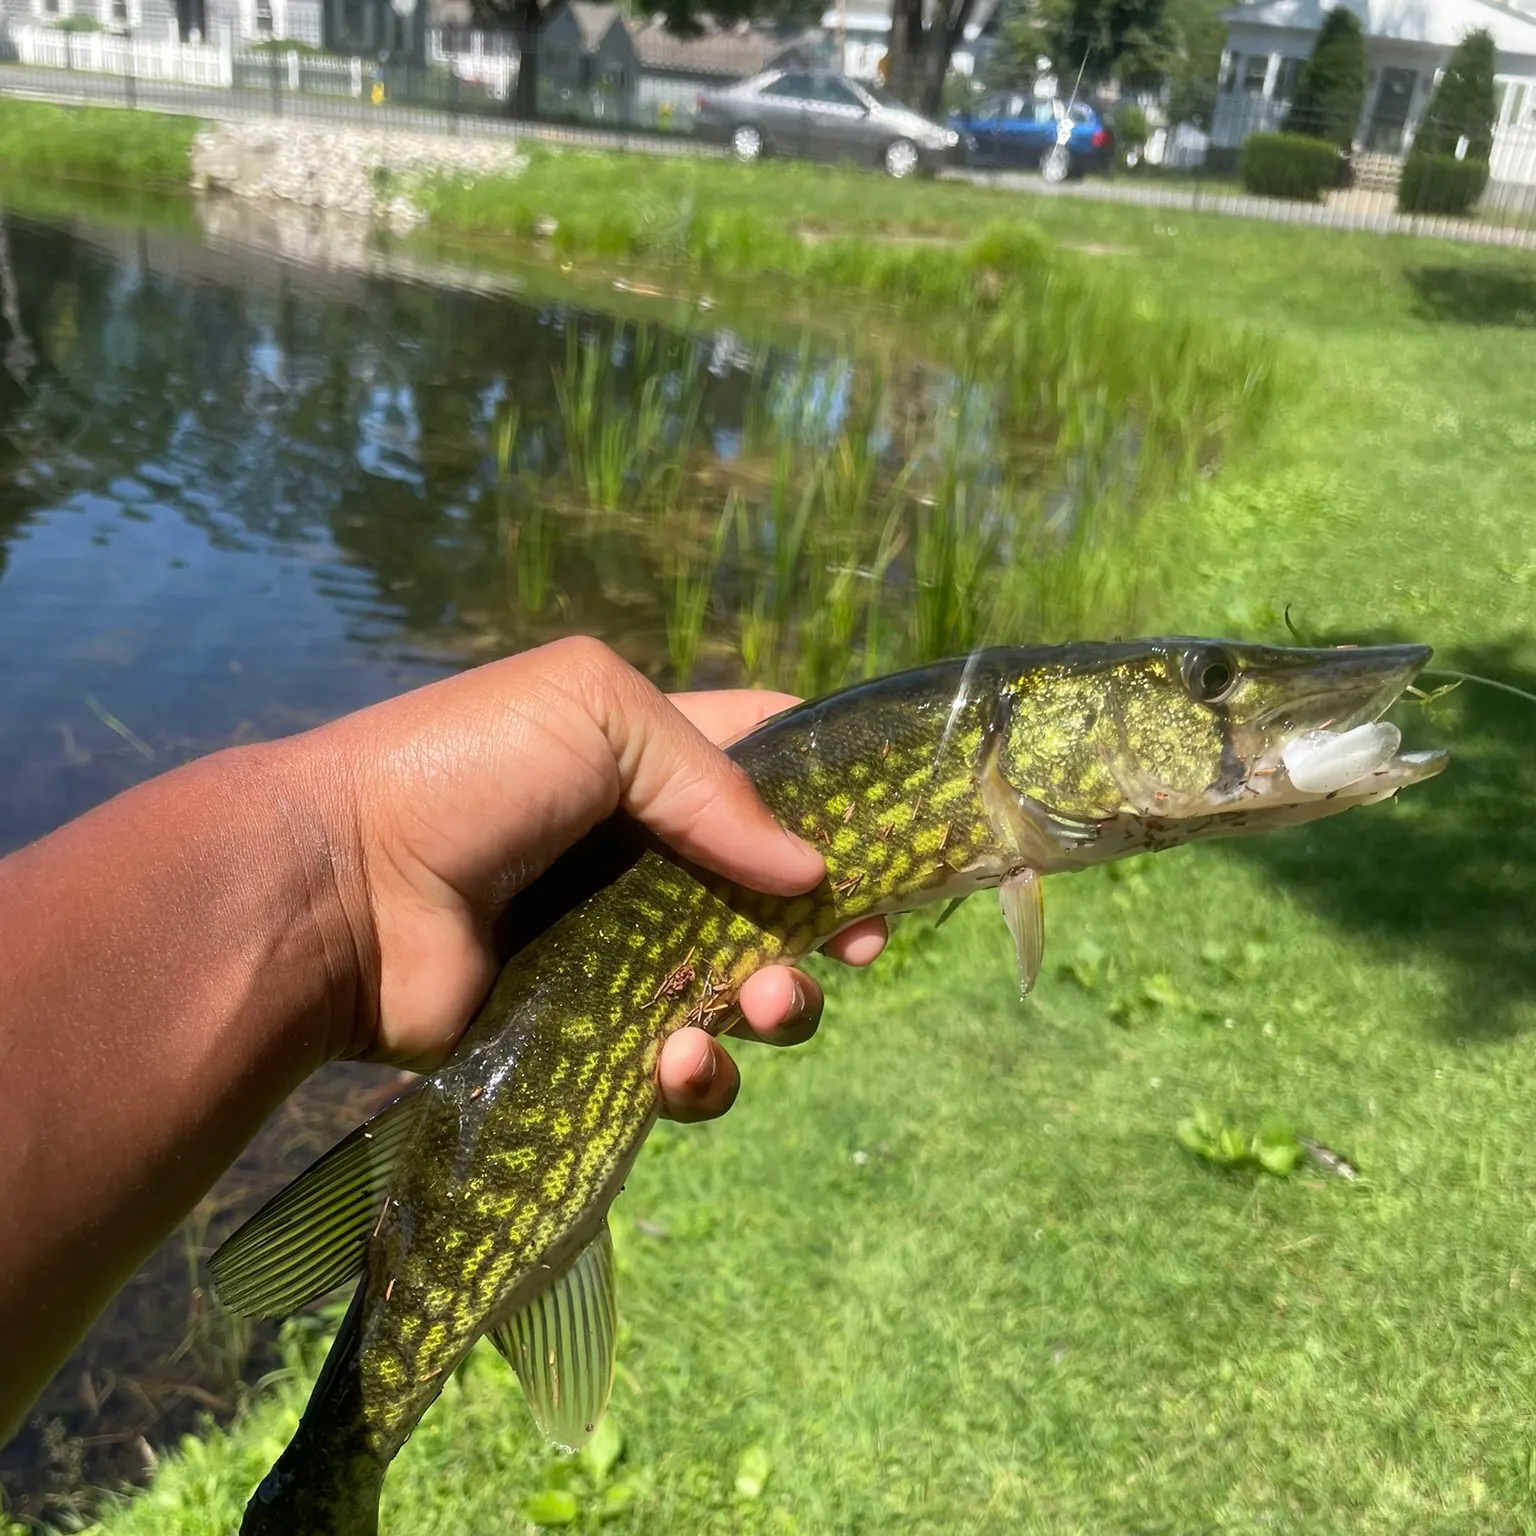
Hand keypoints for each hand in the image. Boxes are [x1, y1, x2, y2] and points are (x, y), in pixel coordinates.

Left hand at [298, 637, 886, 1118]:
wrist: (340, 890)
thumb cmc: (466, 771)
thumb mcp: (597, 713)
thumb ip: (715, 782)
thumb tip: (811, 876)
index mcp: (656, 766)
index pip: (775, 770)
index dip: (842, 805)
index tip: (896, 845)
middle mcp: (651, 860)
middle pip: (781, 900)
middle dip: (828, 929)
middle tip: (853, 951)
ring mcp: (624, 953)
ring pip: (746, 994)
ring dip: (779, 1008)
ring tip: (762, 1008)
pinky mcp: (592, 1038)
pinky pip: (680, 1067)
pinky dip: (700, 1073)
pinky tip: (677, 1060)